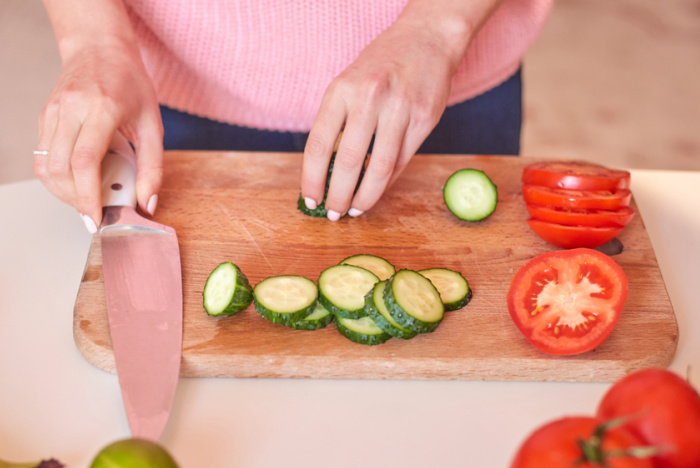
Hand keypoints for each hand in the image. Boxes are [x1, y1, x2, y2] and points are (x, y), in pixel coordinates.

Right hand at [34, 38, 162, 231]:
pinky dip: (57, 177)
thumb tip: (147, 203)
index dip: (87, 195)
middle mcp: (71, 109)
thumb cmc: (131, 83)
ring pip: (45, 165)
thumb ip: (153, 166)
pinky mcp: (44, 116)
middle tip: (95, 213)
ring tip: (86, 199)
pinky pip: (42, 155)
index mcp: (102, 108)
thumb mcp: (153, 123)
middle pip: (61, 168)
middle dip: (76, 199)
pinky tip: (76, 182)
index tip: (95, 218)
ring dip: (63, 192)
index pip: (85, 160)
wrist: (100, 48)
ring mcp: (53, 111)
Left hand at [301, 2, 481, 220]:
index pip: (318, 145)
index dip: (311, 179)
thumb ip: (338, 123)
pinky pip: (401, 161)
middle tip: (333, 214)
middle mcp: (370, 98)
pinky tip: (376, 191)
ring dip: (365, 197)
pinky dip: (386, 182)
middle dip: (338, 196)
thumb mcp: (348, 84)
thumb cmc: (380, 66)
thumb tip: (325, 173)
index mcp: (341, 90)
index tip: (310, 199)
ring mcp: (400, 109)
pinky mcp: (424, 120)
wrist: (427, 39)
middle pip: (348, 163)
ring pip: (379, 168)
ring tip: (355, 210)